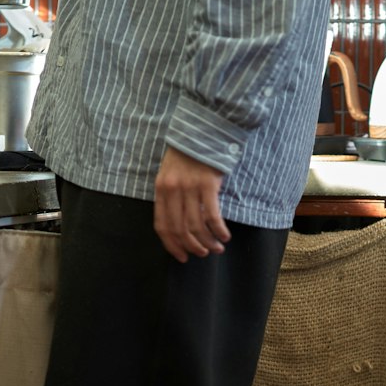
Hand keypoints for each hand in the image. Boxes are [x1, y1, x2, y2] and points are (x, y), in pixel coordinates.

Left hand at [153, 147, 231, 262]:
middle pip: (180, 229)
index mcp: (161, 189)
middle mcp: (173, 190)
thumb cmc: (188, 153)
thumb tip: (178, 225)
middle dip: (192, 247)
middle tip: (203, 254)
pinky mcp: (208, 184)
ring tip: (216, 248)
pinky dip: (218, 230)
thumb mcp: (170, 173)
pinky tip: (224, 236)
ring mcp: (190, 187)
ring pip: (196, 226)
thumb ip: (171, 196)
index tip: (182, 256)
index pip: (162, 226)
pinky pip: (212, 215)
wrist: (203, 129)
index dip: (172, 245)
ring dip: (207, 242)